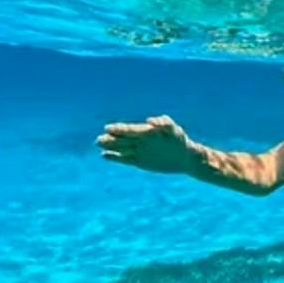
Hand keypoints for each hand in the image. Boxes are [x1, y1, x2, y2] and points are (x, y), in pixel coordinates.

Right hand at [96, 115, 212, 174]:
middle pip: (123, 139)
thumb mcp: (175, 131)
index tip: (108, 128)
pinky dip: (115, 158)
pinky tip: (104, 155)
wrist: (185, 157)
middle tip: (99, 139)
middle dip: (111, 138)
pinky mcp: (139, 162)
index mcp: (147, 132)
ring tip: (98, 143)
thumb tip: (150, 120)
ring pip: (121, 148)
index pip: (131, 130)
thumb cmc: (180, 141)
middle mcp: (141, 141)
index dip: (120, 129)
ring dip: (110, 146)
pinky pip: (125, 159)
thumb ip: (164, 123)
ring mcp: (139, 151)